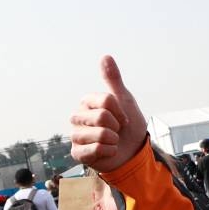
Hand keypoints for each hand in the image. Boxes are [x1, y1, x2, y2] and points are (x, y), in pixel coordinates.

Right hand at [70, 55, 148, 172]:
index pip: (106, 101)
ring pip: (99, 134)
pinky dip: (109, 151)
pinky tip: (108, 151)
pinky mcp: (77, 153)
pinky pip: (95, 150)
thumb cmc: (127, 126)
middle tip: (116, 131)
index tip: (124, 118)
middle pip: (102, 117)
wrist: (133, 152)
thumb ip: (113, 79)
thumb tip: (106, 56)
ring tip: (112, 141)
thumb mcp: (124, 100)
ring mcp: (75, 136)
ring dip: (113, 140)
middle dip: (116, 126)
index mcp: (86, 102)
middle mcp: (77, 117)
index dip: (120, 112)